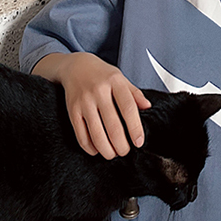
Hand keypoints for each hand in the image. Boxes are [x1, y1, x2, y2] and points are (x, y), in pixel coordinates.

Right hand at [33, 52, 150, 158]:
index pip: (129, 108)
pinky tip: (97, 150)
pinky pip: (81, 134)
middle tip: (125, 152)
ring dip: (106, 149)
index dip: (135, 128)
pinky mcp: (72, 110)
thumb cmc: (102, 75)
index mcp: (115, 82)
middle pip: (113, 126)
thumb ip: (135, 93)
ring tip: (113, 154)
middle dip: (121, 145)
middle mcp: (99, 91)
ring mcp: (84, 101)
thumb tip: (148, 107)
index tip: (139, 142)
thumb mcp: (121, 78)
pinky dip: (90, 147)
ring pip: (96, 133)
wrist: (75, 66)